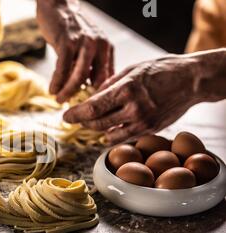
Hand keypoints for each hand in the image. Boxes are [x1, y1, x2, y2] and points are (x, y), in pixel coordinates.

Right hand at [36, 0, 113, 102]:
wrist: (58, 6)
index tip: (90, 109)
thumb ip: (90, 65)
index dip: (99, 96)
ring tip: (60, 100)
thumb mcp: (87, 47)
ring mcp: (84, 43)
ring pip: (79, 76)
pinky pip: (63, 68)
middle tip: (75, 110)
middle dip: (84, 98)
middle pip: (94, 80)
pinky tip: (52, 90)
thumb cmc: (71, 30)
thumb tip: (89, 91)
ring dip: (68, 91)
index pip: (107, 78)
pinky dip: (57, 82)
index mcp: (107, 49)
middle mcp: (99, 45)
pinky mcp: (67, 42)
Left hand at [63, 55, 202, 143]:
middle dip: (83, 122)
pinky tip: (110, 127)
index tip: (65, 116)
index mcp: (126, 90)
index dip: (75, 115)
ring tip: (93, 121)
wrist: (191, 80)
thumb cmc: (160, 70)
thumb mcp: (131, 70)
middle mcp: (133, 109)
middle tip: (76, 118)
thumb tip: (90, 97)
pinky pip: (124, 138)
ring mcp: (143, 122)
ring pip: (108, 135)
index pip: (92, 109)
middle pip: (97, 124)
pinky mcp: (150, 130)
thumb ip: (109, 85)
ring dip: (97, 130)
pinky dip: (112, 134)